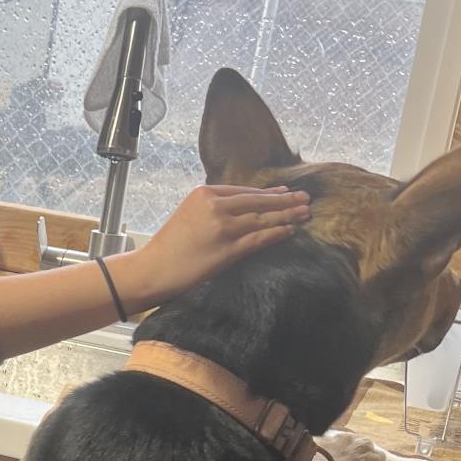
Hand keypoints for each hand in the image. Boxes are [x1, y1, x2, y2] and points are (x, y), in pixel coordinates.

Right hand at [113, 184, 311, 311]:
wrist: (153, 269)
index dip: (268, 193)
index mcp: (205, 194)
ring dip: (287, 216)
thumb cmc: (169, 247)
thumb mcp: (189, 216)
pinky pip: (259, 239)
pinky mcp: (227, 249)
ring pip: (262, 219)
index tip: (285, 194)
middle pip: (257, 201)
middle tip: (306, 199)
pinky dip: (277, 234)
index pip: (244, 192)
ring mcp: (223, 228)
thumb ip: (213, 209)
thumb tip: (242, 210)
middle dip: (284, 201)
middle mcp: (215, 206)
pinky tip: (290, 231)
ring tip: (305, 213)